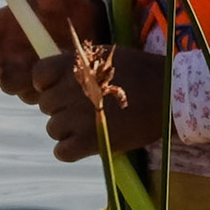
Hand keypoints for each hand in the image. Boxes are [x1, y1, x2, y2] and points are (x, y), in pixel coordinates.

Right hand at [0, 0, 109, 102]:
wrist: (89, 37)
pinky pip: (29, 95)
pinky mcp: (31, 89)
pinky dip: (41, 90)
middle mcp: (3, 51)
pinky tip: (59, 81)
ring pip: (7, 83)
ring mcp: (15, 72)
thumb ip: (54, 0)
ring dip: (22, 80)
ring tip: (47, 71)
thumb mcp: (65, 5)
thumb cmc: (69, 14)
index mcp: (2, 25)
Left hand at [33, 44, 165, 161]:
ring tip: (91, 126)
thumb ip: (78, 66)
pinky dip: (70, 151)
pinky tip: (87, 144)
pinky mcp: (90, 142)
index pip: (38, 74)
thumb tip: (55, 77)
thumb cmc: (142, 73)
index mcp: (74, 66)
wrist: (170, 94)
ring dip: (67, 130)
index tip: (58, 88)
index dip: (45, 84)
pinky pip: (62, 152)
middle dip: (61, 108)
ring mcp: (78, 117)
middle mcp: (70, 90)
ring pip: (53, 129)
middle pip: (45, 105)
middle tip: (85, 109)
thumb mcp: (105, 58)